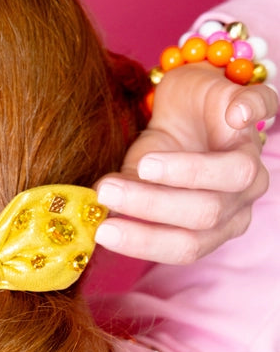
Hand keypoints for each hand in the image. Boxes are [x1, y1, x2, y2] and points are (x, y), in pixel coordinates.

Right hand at [95, 63, 277, 263]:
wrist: (182, 105)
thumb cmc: (160, 152)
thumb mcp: (135, 179)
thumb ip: (122, 200)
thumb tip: (90, 217)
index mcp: (213, 225)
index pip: (187, 246)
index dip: (146, 242)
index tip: (103, 231)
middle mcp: (239, 199)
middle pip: (206, 214)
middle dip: (152, 206)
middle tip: (107, 192)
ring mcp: (251, 156)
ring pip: (235, 175)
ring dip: (186, 172)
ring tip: (144, 164)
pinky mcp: (252, 111)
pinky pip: (264, 109)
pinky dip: (252, 112)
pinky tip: (234, 116)